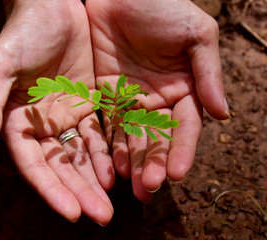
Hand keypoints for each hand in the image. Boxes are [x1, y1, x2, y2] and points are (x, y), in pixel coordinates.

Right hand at [0, 0, 113, 224]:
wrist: (52, 6)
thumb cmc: (22, 33)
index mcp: (17, 121)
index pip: (34, 165)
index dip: (51, 190)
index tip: (72, 212)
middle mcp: (41, 124)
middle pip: (61, 167)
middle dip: (79, 192)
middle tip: (101, 216)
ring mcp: (66, 115)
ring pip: (81, 156)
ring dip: (95, 180)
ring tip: (111, 205)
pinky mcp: (87, 104)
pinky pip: (98, 134)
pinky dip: (106, 154)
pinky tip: (117, 173)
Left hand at [86, 0, 228, 201]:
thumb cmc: (163, 6)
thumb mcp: (196, 35)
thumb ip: (207, 74)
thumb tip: (223, 115)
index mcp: (183, 89)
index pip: (185, 127)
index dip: (181, 150)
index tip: (176, 172)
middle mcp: (158, 99)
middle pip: (157, 138)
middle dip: (153, 163)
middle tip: (148, 188)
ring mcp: (131, 99)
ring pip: (132, 137)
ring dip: (132, 162)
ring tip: (130, 185)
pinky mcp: (107, 94)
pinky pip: (108, 123)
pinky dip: (110, 144)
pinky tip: (111, 165)